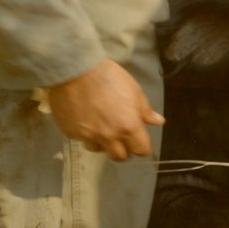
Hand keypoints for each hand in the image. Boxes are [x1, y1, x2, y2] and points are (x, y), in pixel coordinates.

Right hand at [45, 58, 164, 160]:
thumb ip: (145, 111)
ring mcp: (88, 136)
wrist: (75, 70)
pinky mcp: (71, 133)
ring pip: (99, 150)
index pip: (141, 150)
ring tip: (102, 128)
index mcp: (128, 127)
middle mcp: (109, 136)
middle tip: (121, 138)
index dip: (142, 147)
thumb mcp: (134, 91)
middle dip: (124, 150)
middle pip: (120, 157)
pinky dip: (86, 133)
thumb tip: (158, 122)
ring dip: (103, 143)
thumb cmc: (110, 77)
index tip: (139, 141)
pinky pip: (82, 139)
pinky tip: (85, 120)